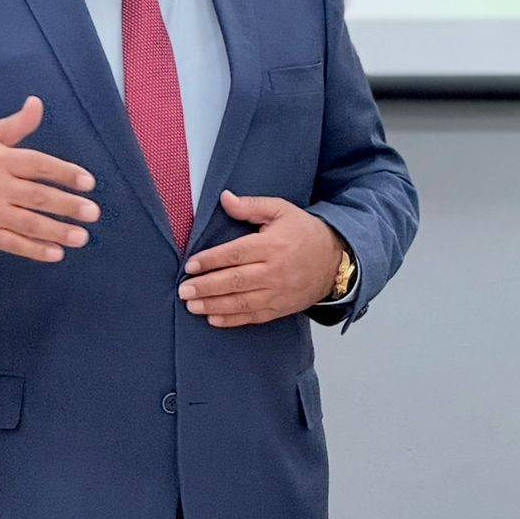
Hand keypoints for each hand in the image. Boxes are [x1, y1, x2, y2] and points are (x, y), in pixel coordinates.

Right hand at [0, 95, 99, 261]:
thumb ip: (16, 125)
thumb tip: (37, 103)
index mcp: (1, 160)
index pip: (38, 165)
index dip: (64, 172)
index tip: (88, 182)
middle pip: (38, 196)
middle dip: (67, 205)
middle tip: (93, 212)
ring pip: (29, 223)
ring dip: (57, 231)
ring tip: (82, 237)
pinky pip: (13, 243)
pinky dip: (35, 250)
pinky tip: (56, 253)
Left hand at [176, 190, 343, 325]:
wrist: (335, 260)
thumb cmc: (305, 232)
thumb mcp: (281, 210)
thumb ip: (251, 206)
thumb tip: (225, 198)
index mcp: (272, 245)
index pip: (235, 254)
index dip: (211, 260)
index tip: (191, 265)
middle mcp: (274, 271)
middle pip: (234, 281)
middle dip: (206, 287)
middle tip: (183, 290)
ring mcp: (278, 293)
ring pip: (241, 302)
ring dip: (214, 305)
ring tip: (191, 306)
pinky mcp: (281, 308)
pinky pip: (253, 316)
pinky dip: (232, 320)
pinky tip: (213, 319)